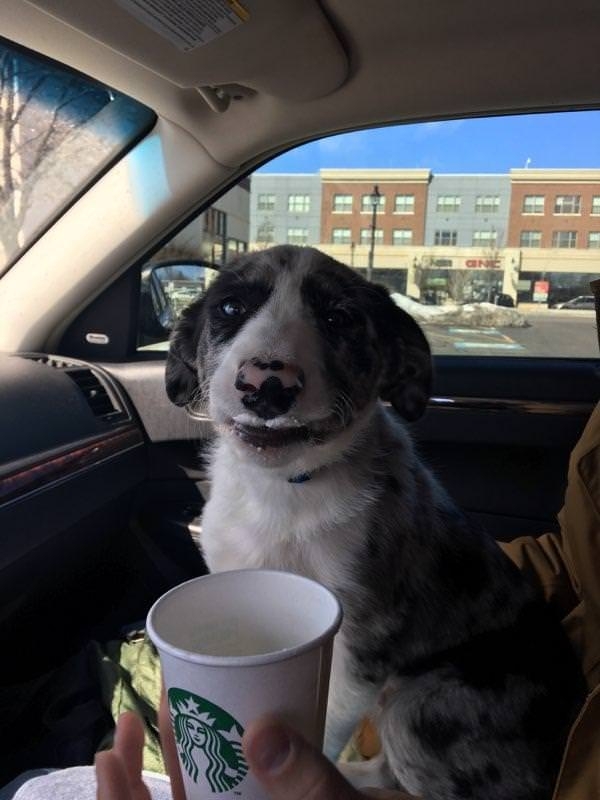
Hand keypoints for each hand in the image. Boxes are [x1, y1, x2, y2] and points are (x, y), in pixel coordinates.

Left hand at [96, 701, 414, 799]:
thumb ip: (311, 786)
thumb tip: (262, 736)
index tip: (110, 754)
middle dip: (134, 777)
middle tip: (124, 721)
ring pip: (197, 799)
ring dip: (171, 757)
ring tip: (158, 707)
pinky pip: (225, 787)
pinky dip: (210, 753)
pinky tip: (211, 717)